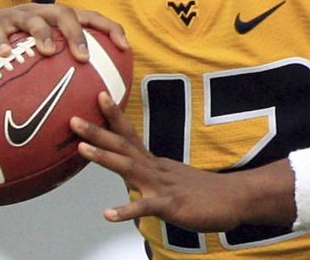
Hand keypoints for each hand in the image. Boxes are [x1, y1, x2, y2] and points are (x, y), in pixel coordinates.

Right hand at [0, 4, 128, 80]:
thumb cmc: (11, 55)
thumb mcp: (35, 61)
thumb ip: (58, 76)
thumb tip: (85, 110)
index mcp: (57, 21)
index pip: (89, 18)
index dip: (109, 29)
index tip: (125, 48)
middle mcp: (40, 14)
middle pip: (65, 14)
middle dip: (77, 34)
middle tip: (84, 57)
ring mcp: (15, 17)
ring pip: (33, 19)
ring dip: (42, 34)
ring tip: (47, 52)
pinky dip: (0, 42)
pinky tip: (3, 56)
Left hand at [71, 92, 245, 232]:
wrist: (237, 198)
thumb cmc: (204, 192)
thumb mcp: (172, 179)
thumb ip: (151, 174)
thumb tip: (132, 170)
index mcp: (155, 163)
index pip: (130, 135)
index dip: (113, 116)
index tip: (98, 95)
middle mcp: (156, 169)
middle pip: (123, 146)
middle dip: (97, 132)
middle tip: (73, 118)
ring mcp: (163, 185)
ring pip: (130, 168)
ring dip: (105, 158)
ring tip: (82, 149)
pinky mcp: (171, 205)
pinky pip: (146, 206)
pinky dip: (127, 209)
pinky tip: (108, 213)